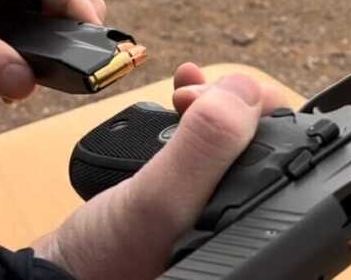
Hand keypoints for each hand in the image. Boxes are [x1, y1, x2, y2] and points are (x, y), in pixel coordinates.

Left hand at [0, 0, 105, 99]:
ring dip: (60, 40)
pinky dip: (35, 62)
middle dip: (79, 15)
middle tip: (91, 49)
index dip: (75, 1)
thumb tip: (26, 84)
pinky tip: (23, 85)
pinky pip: (26, 42)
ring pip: (47, 15)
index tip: (93, 34)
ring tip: (64, 68)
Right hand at [32, 63, 288, 279]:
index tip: (220, 96)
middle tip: (189, 95)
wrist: (58, 271)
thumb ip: (208, 147)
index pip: (291, 151)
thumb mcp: (162, 201)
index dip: (259, 110)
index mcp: (259, 224)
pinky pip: (204, 143)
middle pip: (262, 139)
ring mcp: (217, 206)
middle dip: (231, 103)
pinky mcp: (191, 195)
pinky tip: (179, 96)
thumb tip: (245, 89)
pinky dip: (193, 114)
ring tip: (183, 90)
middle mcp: (248, 216)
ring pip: (232, 138)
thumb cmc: (107, 259)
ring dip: (211, 103)